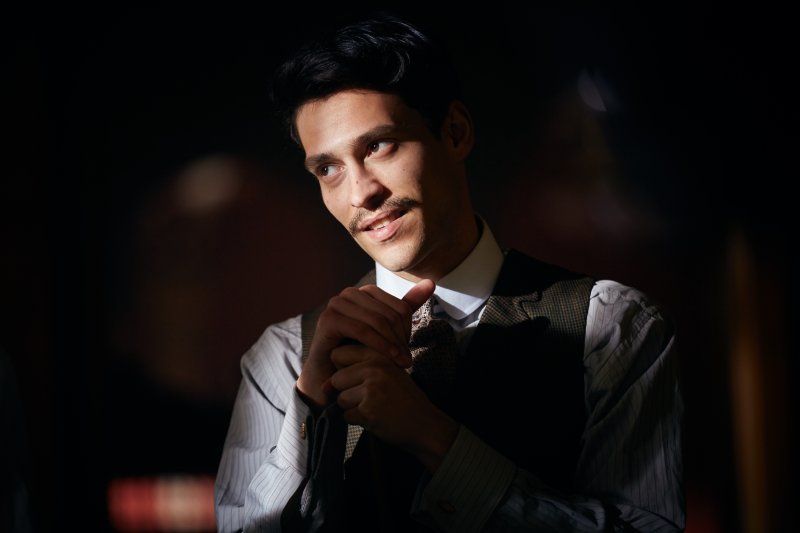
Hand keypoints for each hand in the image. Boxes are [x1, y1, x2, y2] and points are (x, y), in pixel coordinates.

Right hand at [296, 279, 433, 410]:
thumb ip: (406, 306)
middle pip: (389, 313)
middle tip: (407, 360)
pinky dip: (379, 346)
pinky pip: (362, 330)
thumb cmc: (358, 352)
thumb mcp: (387, 330)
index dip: (407, 330)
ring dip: (392, 344)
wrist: (330, 375)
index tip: (408, 350)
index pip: (399, 306)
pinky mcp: (328, 319)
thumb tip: (431, 282)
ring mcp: (336, 304)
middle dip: (400, 338)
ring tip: (401, 363)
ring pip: (377, 321)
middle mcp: (349, 294)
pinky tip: (389, 360)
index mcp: (365, 292)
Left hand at [329, 342, 458, 471]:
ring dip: (352, 407)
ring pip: (340, 398)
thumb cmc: (403, 398)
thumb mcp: (386, 372)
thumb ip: (356, 370)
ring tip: (375, 407)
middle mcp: (375, 368)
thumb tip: (322, 386)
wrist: (425, 424)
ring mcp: (371, 389)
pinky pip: (346, 416)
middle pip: (336, 378)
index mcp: (379, 354)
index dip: (344, 370)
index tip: (360, 380)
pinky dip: (357, 420)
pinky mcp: (368, 411)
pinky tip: (376, 418)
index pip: (338, 354)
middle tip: (370, 398)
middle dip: (347, 392)